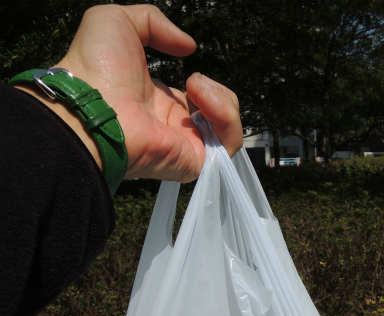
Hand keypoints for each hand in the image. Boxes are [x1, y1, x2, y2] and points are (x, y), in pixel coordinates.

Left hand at [53, 4, 241, 181]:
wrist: (90, 104)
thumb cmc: (95, 67)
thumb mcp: (118, 21)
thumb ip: (154, 22)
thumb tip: (190, 47)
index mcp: (157, 102)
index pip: (197, 100)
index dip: (204, 84)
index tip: (189, 72)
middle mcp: (173, 126)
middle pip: (218, 114)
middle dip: (217, 91)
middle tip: (193, 81)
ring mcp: (185, 146)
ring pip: (228, 127)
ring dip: (223, 99)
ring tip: (197, 87)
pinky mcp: (195, 161)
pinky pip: (229, 143)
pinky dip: (226, 116)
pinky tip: (202, 98)